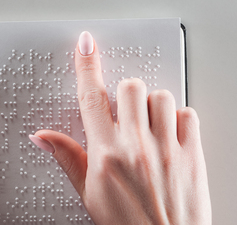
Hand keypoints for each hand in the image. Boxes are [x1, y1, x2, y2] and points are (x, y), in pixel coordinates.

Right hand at [30, 32, 211, 224]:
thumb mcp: (90, 193)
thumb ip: (68, 158)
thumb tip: (43, 137)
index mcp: (106, 154)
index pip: (91, 97)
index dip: (87, 65)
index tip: (86, 45)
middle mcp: (136, 146)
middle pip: (130, 86)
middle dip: (126, 93)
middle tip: (126, 112)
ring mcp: (167, 148)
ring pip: (160, 95)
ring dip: (152, 104)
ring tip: (149, 124)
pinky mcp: (193, 153)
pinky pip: (188, 114)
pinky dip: (180, 117)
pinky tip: (171, 133)